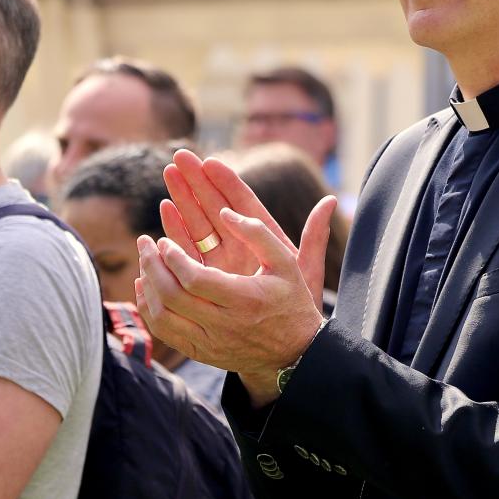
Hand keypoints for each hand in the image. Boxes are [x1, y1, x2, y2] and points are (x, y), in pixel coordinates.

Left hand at [135, 150, 333, 401]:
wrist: (295, 352)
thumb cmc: (290, 300)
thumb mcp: (285, 262)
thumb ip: (258, 233)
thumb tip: (224, 212)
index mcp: (244, 299)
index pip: (194, 279)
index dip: (172, 258)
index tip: (163, 241)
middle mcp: (224, 325)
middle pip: (172, 296)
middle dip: (152, 266)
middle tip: (144, 243)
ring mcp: (210, 343)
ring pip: (162, 317)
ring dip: (148, 286)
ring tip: (145, 262)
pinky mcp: (201, 353)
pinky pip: (164, 333)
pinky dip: (149, 309)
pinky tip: (147, 287)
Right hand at [159, 149, 326, 305]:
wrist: (278, 340)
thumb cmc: (296, 305)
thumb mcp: (306, 270)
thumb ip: (315, 238)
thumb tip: (332, 202)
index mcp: (262, 238)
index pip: (243, 202)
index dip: (227, 181)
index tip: (211, 162)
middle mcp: (239, 244)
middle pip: (215, 206)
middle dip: (197, 181)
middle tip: (180, 158)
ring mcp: (220, 258)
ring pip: (198, 222)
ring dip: (183, 198)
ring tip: (169, 173)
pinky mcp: (205, 274)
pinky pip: (188, 247)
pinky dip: (177, 229)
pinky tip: (166, 209)